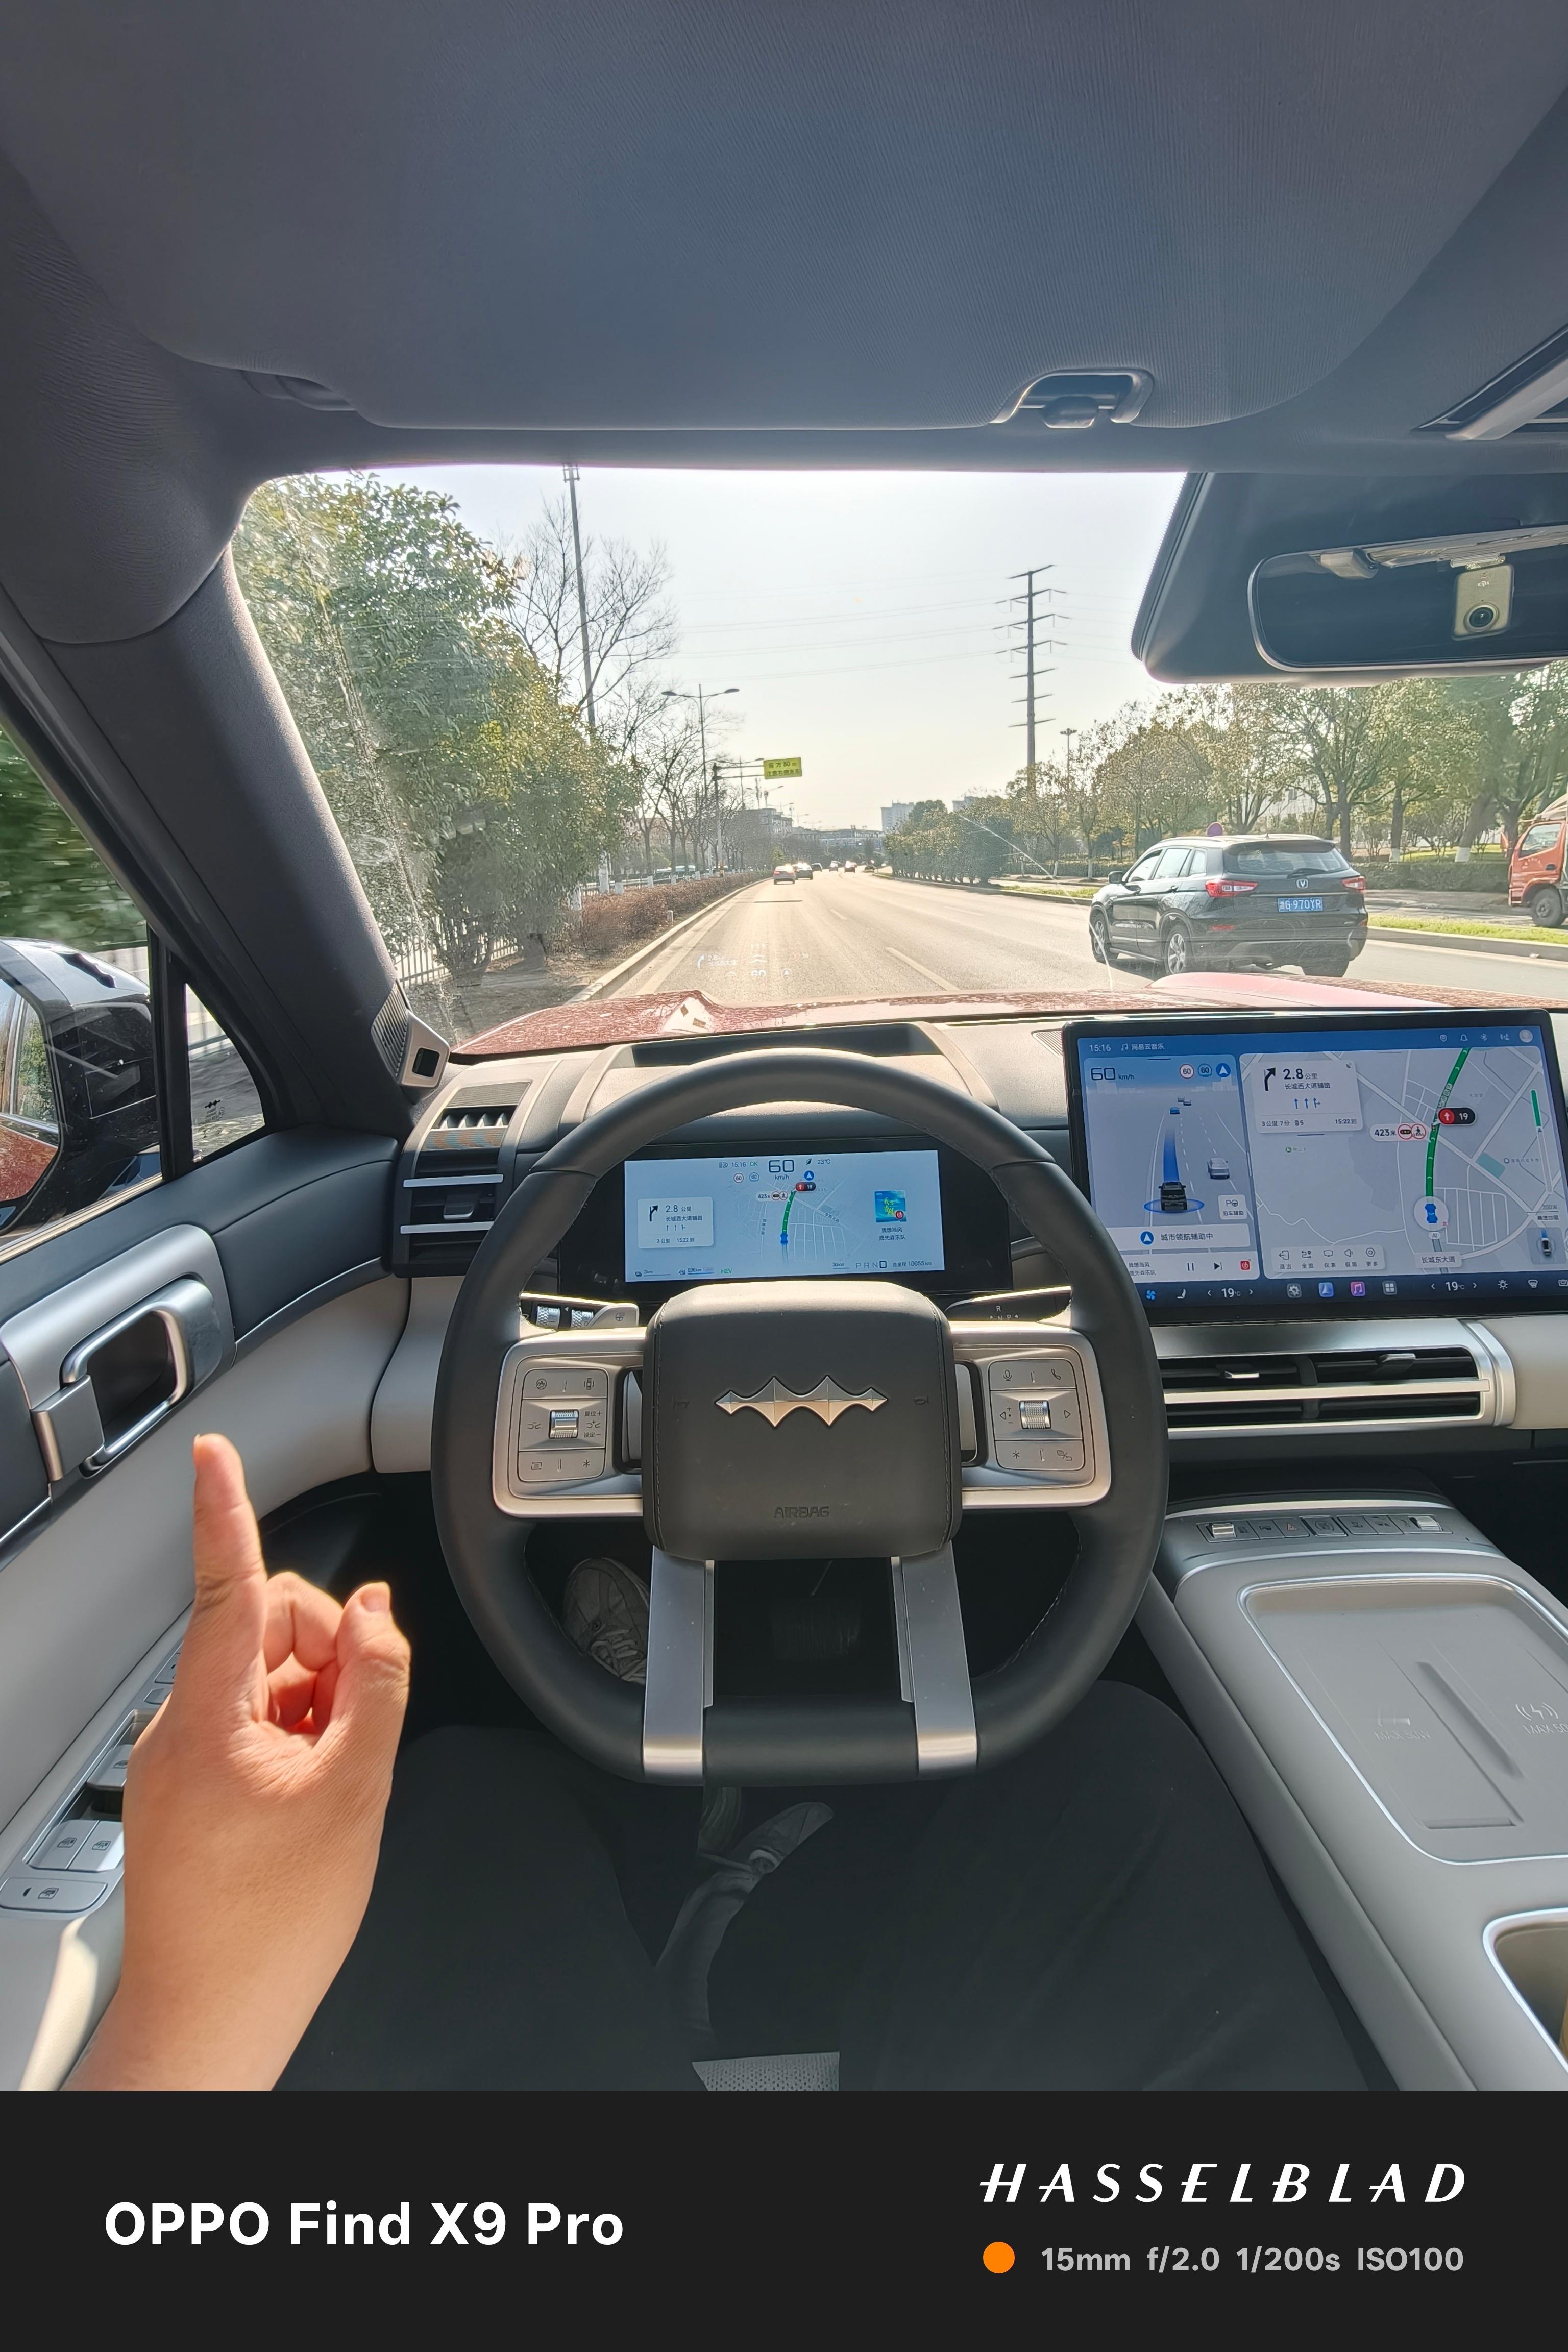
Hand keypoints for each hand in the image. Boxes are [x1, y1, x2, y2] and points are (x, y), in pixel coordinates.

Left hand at [70, 1433, 409, 2088]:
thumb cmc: (270, 1929)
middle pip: (263, 1629)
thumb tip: (377, 1614)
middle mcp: (178, 1729)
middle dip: (324, 1653)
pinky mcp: (183, 1791)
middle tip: (357, 1725)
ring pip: (263, 1680)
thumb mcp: (354, 1791)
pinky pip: (248, 1726)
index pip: (224, 1584)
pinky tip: (311, 1798)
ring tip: (333, 1781)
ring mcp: (176, 1762)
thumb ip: (375, 1683)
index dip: (224, 1508)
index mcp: (208, 1718)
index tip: (214, 1451)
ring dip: (314, 1705)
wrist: (207, 2022)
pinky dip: (293, 1740)